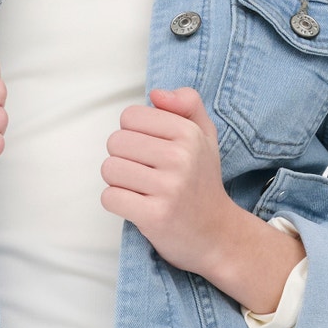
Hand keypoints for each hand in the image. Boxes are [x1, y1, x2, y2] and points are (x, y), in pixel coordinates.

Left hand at [99, 87, 237, 276]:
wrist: (218, 234)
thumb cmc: (202, 181)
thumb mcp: (204, 135)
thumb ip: (187, 104)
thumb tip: (155, 94)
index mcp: (189, 133)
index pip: (130, 116)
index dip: (134, 133)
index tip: (152, 151)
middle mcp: (180, 157)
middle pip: (115, 142)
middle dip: (123, 158)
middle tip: (146, 173)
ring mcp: (168, 188)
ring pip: (109, 169)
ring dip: (119, 181)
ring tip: (142, 190)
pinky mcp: (155, 216)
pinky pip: (109, 197)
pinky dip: (117, 203)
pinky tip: (138, 205)